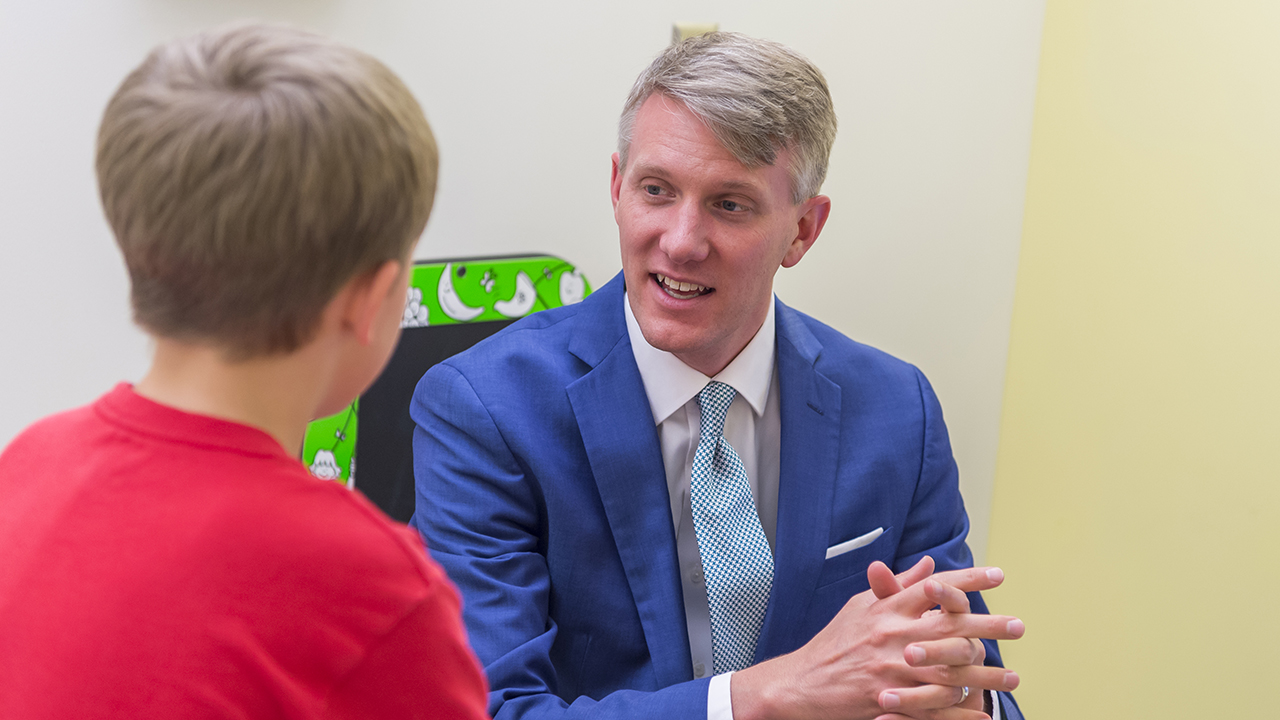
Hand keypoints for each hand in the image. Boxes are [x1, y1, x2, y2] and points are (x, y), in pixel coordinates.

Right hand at [730, 561, 1020, 719]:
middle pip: (949, 627)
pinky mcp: (888, 700)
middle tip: (1018, 627)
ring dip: (984, 676)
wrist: (803, 683)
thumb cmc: (835, 643)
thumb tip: (930, 565)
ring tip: (1013, 678)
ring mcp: (890, 670)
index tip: (998, 576)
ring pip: (948, 670)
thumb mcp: (861, 607)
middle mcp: (891, 636)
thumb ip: (897, 588)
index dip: (968, 581)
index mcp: (886, 610)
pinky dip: (959, 710)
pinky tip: (982, 712)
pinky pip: (932, 705)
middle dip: (988, 627)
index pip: (933, 588)